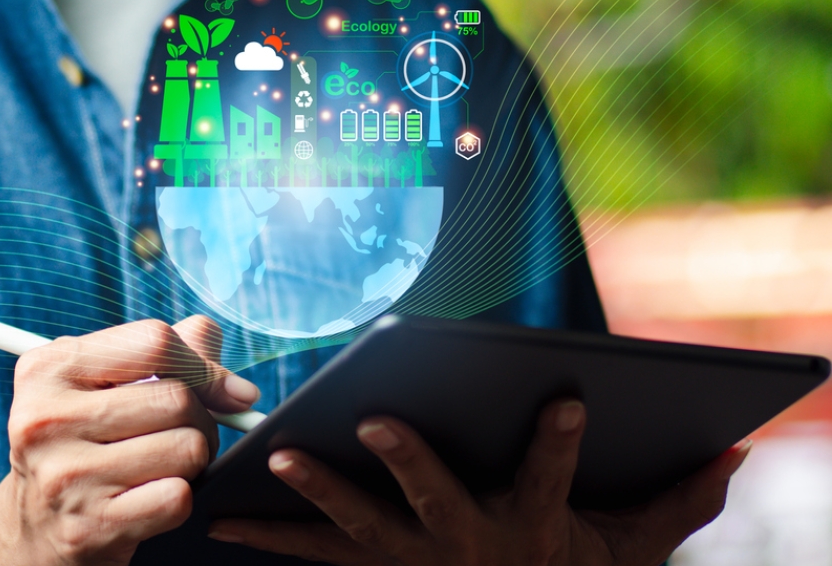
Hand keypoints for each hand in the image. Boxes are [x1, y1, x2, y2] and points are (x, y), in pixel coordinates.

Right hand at [0, 316, 258, 565]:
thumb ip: (159, 354)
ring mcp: (62, 477)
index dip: (202, 361)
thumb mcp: (97, 388)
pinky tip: (148, 501)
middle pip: (177, 398)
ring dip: (190, 461)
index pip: (155, 342)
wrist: (21, 538)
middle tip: (182, 430)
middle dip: (198, 416)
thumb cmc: (70, 449)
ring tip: (158, 466)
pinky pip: (175, 500)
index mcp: (48, 368)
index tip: (218, 383)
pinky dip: (176, 501)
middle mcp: (45, 417)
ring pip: (185, 450)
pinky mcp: (83, 529)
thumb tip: (213, 330)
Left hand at [208, 400, 750, 565]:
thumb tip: (734, 454)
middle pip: (436, 501)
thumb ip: (675, 503)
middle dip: (409, 460)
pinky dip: (264, 536)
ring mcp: (410, 560)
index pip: (551, 480)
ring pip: (360, 527)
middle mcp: (465, 544)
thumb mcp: (629, 546)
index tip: (566, 400)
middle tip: (376, 416)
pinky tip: (216, 522)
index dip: (556, 446)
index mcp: (528, 526)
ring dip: (319, 490)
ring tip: (278, 452)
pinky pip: (309, 555)